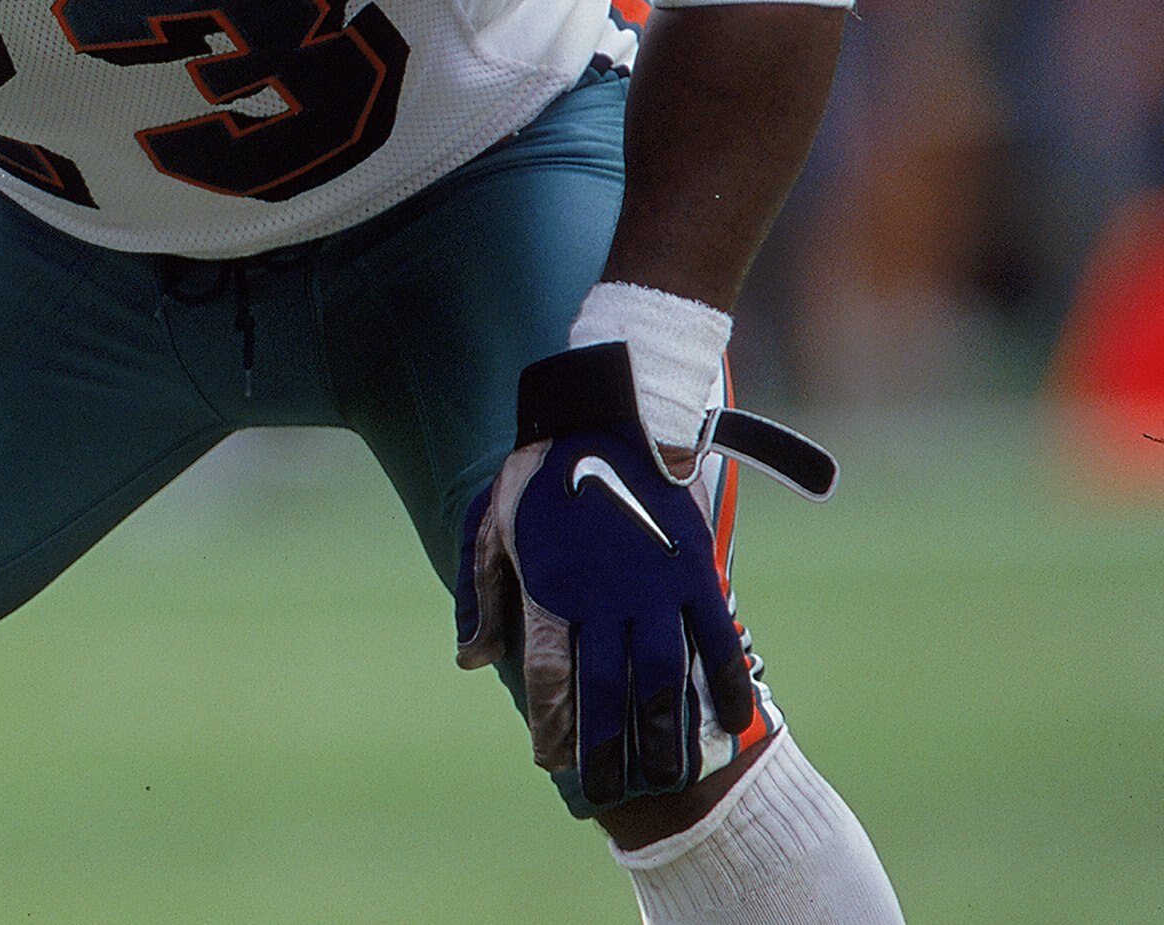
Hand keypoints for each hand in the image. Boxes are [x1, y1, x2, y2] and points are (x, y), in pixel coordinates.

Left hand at [455, 342, 833, 808]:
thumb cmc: (537, 471)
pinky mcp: (695, 573)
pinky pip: (718, 639)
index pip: (552, 677)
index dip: (551, 724)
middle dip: (607, 749)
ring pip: (664, 678)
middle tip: (609, 793)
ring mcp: (656, 587)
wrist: (602, 411)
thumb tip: (472, 661)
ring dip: (666, 733)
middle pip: (608, 693)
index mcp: (552, 589)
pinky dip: (728, 682)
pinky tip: (733, 722)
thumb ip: (482, 595)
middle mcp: (606, 598)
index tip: (551, 760)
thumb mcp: (487, 524)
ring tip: (667, 777)